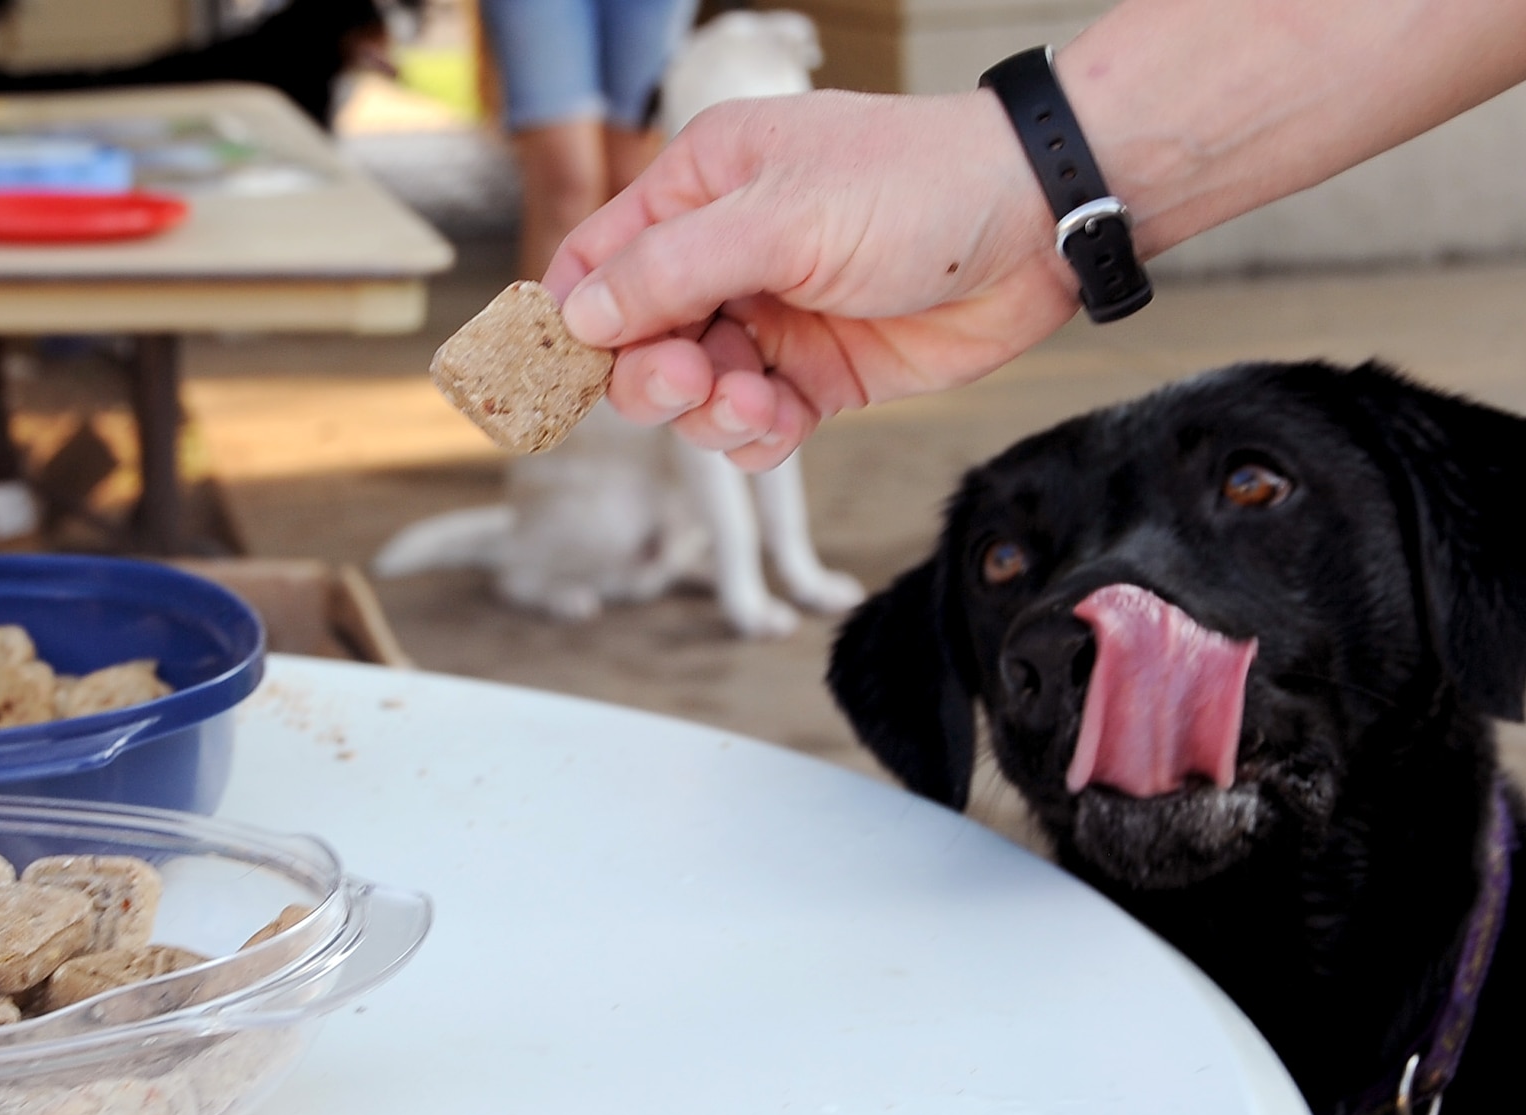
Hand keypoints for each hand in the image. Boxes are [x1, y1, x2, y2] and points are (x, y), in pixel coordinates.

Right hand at [544, 90, 1078, 468]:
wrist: (1040, 227)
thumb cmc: (920, 187)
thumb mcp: (781, 218)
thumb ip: (669, 271)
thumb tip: (578, 319)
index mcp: (700, 188)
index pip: (597, 260)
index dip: (570, 321)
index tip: (560, 375)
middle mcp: (725, 254)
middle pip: (635, 343)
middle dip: (651, 377)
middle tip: (693, 381)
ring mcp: (770, 320)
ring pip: (692, 397)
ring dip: (710, 416)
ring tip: (760, 402)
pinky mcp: (816, 376)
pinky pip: (752, 428)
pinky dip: (756, 439)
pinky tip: (784, 423)